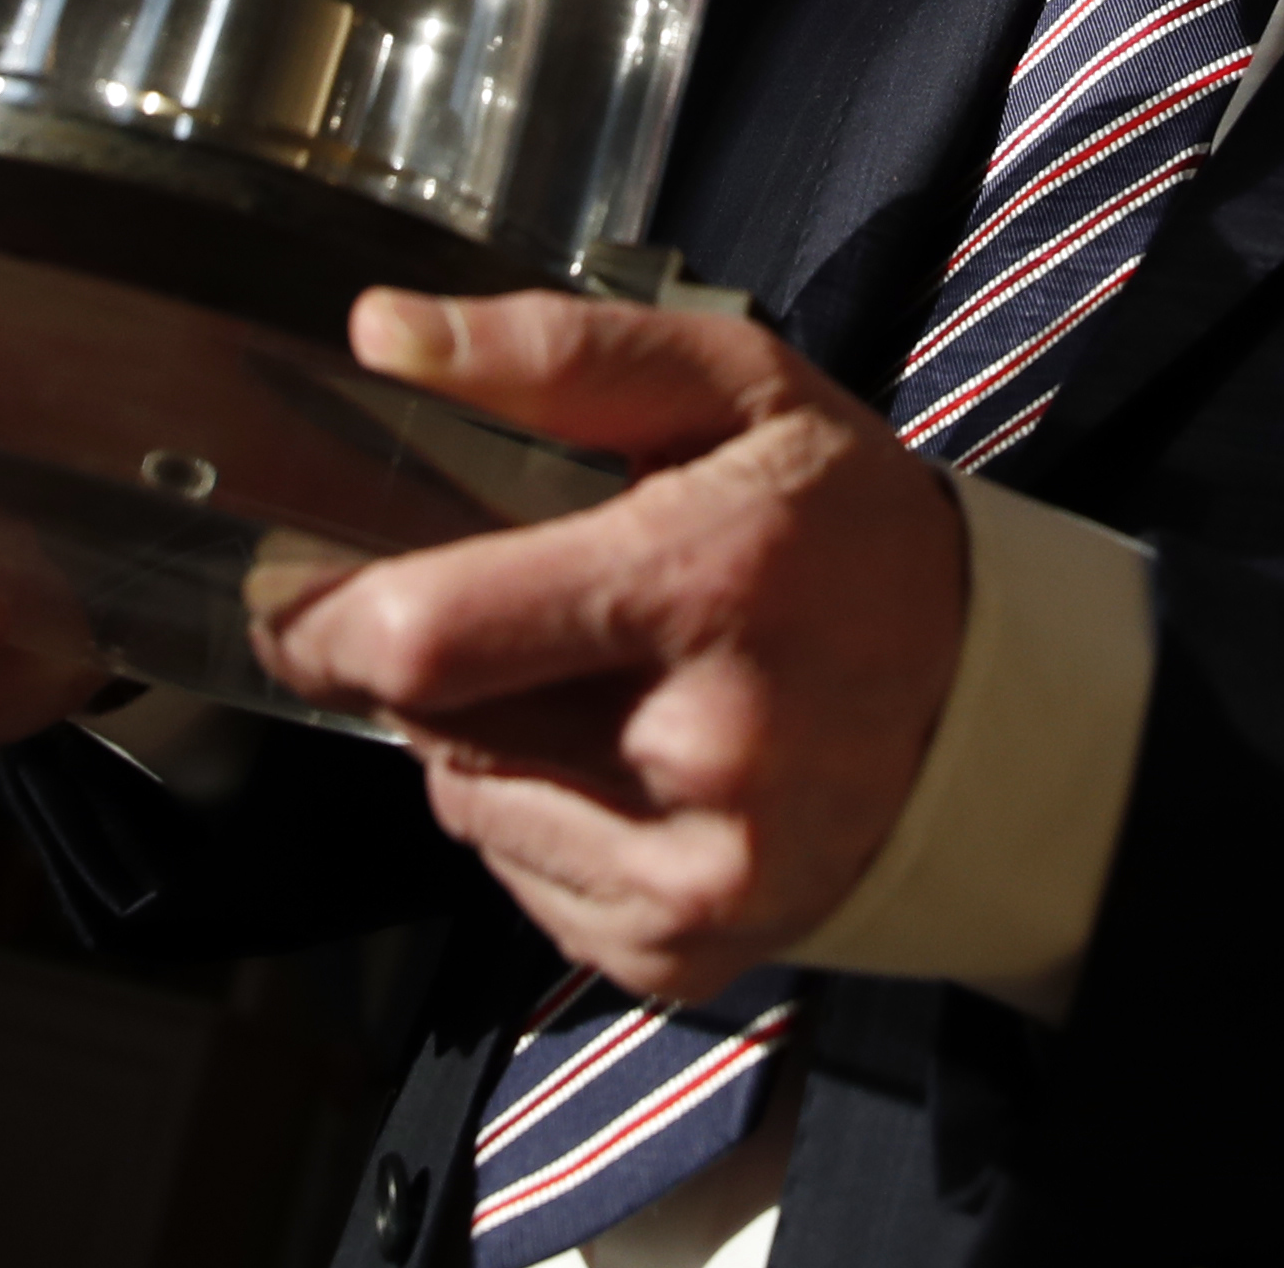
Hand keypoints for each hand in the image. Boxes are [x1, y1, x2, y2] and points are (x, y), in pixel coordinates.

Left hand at [257, 289, 966, 1003]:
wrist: (985, 705)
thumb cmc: (847, 528)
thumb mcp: (735, 387)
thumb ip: (556, 354)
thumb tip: (384, 333)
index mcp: (709, 579)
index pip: (433, 635)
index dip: (328, 620)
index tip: (298, 597)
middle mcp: (706, 746)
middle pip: (436, 722)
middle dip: (424, 668)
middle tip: (487, 614)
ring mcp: (698, 870)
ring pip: (470, 803)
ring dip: (483, 741)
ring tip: (591, 683)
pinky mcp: (683, 950)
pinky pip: (522, 880)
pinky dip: (539, 818)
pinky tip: (623, 764)